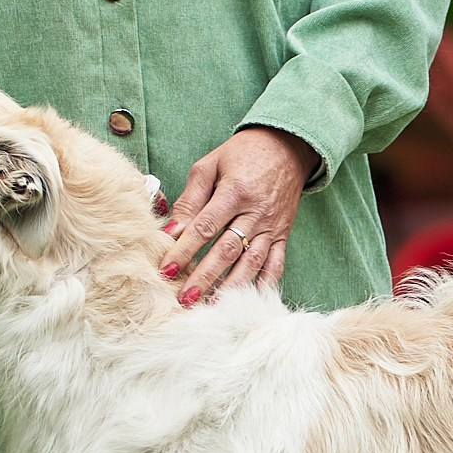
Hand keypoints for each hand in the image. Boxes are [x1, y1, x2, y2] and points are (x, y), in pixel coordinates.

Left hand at [159, 126, 314, 302]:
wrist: (286, 147)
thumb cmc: (242, 155)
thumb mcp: (210, 166)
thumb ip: (190, 199)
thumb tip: (170, 231)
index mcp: (235, 191)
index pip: (205, 227)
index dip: (184, 250)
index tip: (166, 268)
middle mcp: (256, 212)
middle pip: (227, 250)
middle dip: (204, 276)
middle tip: (185, 298)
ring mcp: (272, 226)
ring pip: (251, 262)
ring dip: (231, 286)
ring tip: (212, 305)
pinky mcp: (282, 235)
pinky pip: (276, 264)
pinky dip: (265, 284)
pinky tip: (251, 300)